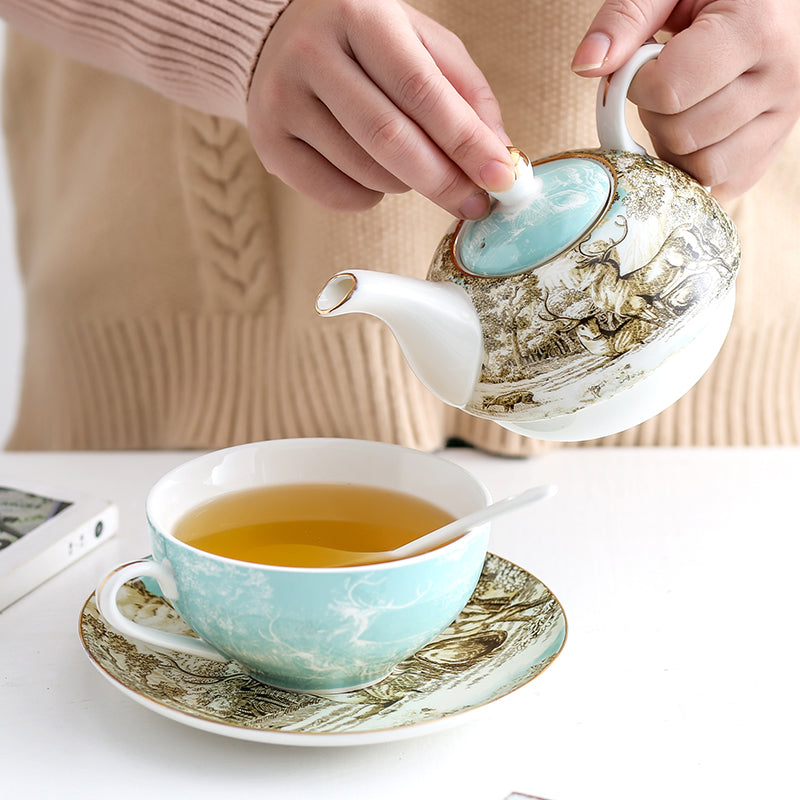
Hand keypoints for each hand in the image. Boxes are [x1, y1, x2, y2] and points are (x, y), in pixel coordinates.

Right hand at [247, 0, 514, 216]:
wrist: (278, 38)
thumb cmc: (364, 42)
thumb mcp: (420, 43)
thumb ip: (464, 91)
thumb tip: (498, 153)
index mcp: (360, 13)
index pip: (422, 90)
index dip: (466, 142)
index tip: (503, 177)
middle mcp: (312, 53)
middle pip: (390, 139)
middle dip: (443, 181)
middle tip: (474, 203)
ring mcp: (282, 99)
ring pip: (366, 173)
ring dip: (405, 184)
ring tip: (412, 167)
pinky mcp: (268, 142)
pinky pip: (335, 195)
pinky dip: (369, 198)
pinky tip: (372, 173)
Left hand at [572, 0, 799, 198]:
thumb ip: (624, 19)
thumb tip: (587, 65)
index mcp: (757, 28)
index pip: (669, 91)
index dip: (636, 83)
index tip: (642, 61)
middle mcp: (783, 77)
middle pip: (682, 135)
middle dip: (654, 113)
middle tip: (665, 79)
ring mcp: (785, 118)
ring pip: (703, 168)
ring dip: (674, 144)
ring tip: (683, 103)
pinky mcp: (774, 146)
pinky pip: (723, 184)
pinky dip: (696, 166)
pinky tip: (694, 130)